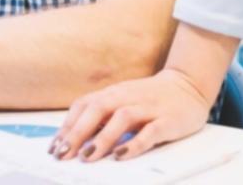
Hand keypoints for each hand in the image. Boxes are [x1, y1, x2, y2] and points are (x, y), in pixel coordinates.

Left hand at [51, 67, 213, 162]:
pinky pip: (150, 132)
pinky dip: (134, 144)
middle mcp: (128, 97)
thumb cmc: (151, 98)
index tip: (54, 146)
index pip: (85, 106)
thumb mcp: (123, 101)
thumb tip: (74, 138)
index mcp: (114, 93)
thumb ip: (103, 115)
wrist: (189, 85)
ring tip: (88, 156)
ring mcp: (148, 108)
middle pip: (98, 110)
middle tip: (64, 153)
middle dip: (78, 133)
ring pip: (122, 118)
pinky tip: (121, 155)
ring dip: (102, 138)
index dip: (68, 126)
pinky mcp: (167, 120)